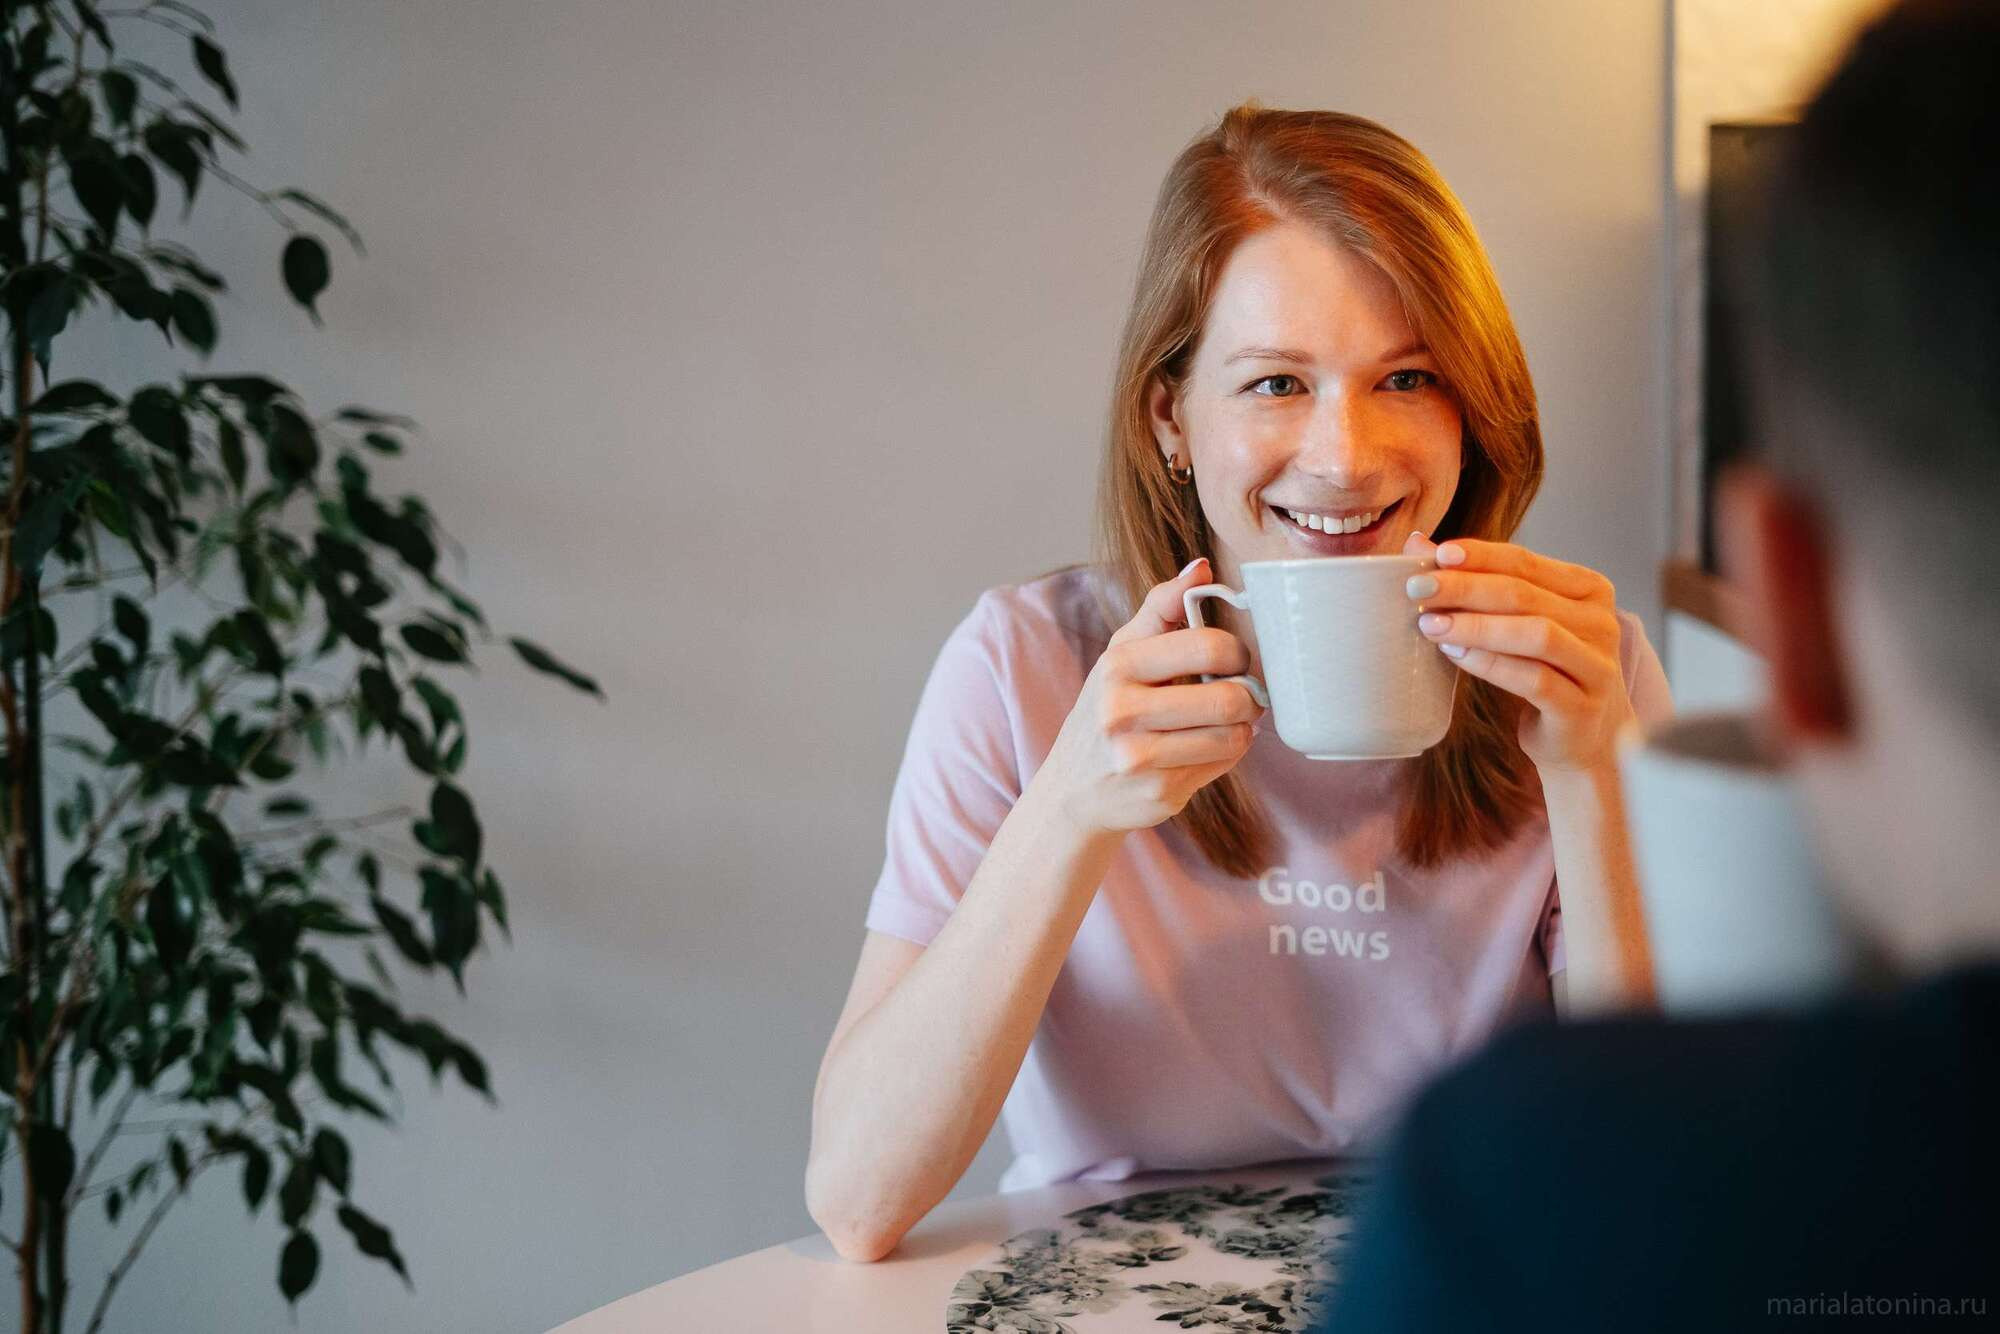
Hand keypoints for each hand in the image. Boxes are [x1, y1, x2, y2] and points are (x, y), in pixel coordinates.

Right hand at [1040, 557, 1266, 834]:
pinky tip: (1207, 746)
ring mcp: (1139, 758)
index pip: (1209, 645)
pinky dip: (1226, 753)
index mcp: (1118, 665)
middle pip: (1229, 697)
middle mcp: (1122, 712)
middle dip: (1247, 695)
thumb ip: (1162, 607)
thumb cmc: (1108, 710)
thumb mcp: (1122, 652)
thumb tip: (1203, 568)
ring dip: (1241, 727)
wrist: (1074, 789)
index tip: (1233, 659)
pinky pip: (1224, 764)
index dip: (1237, 651)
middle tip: (1240, 694)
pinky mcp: (1159, 793)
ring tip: (1225, 720)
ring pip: (1233, 734)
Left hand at [1401, 530, 1633, 773]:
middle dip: (1466, 588)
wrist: (1583, 737)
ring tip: (1430, 624)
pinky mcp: (1581, 707)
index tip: (1437, 554)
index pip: (1526, 562)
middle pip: (1525, 594)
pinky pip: (1533, 680)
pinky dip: (1491, 664)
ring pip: (1534, 634)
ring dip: (1476, 626)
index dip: (1480, 555)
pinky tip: (1455, 654)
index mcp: (1588, 589)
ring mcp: (1596, 666)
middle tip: (1418, 589)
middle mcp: (1600, 622)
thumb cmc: (1544, 669)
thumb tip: (1417, 542)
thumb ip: (1478, 582)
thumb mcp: (1517, 621)